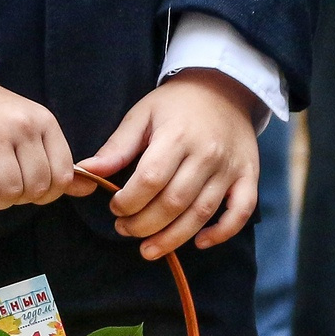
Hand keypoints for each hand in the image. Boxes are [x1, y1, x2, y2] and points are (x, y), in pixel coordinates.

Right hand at [0, 76, 86, 215]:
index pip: (62, 175)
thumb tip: (87, 190)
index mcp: (44, 121)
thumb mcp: (29, 128)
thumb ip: (57, 159)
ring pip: (10, 190)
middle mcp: (22, 125)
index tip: (31, 192)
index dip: (49, 195)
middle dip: (22, 200)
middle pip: (36, 187)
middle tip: (5, 193)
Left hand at [79, 71, 260, 259]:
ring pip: (201, 213)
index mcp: (177, 136)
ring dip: (173, 238)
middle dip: (144, 225)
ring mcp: (230, 168)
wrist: (224, 87)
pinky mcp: (248, 176)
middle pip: (174, 202)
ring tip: (148, 249)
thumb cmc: (176, 103)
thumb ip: (117, 146)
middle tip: (125, 229)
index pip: (150, 180)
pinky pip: (240, 212)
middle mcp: (207, 154)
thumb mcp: (142, 114)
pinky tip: (199, 242)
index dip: (128, 202)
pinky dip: (221, 232)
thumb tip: (86, 171)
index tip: (115, 208)